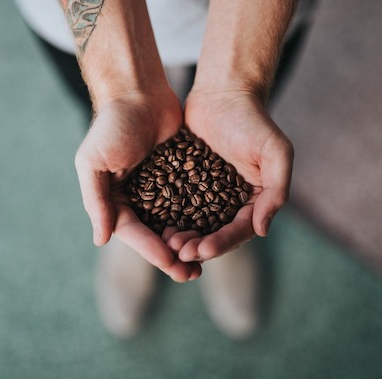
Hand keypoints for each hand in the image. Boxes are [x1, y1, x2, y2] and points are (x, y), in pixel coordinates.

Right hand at [75, 91, 201, 281]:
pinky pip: (190, 202)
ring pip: (174, 223)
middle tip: (192, 275)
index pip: (133, 232)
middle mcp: (134, 198)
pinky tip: (216, 231)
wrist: (138, 92)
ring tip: (206, 260)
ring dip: (188, 242)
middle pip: (155, 234)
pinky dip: (200, 218)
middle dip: (173, 256)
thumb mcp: (94, 163)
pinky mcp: (178, 175)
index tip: (173, 265)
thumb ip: (96, 201)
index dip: (152, 251)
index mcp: (112, 199)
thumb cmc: (112, 126)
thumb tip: (100, 240)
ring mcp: (158, 188)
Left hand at [169, 90, 292, 261]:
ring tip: (166, 243)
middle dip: (198, 246)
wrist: (222, 93)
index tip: (203, 250)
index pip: (239, 230)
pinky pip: (174, 205)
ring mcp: (205, 193)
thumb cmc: (253, 120)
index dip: (222, 243)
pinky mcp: (183, 182)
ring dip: (181, 237)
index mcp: (254, 200)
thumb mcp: (275, 152)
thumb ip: (276, 191)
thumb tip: (263, 230)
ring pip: (192, 224)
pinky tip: (154, 225)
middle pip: (214, 233)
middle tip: (179, 252)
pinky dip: (166, 217)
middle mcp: (230, 201)